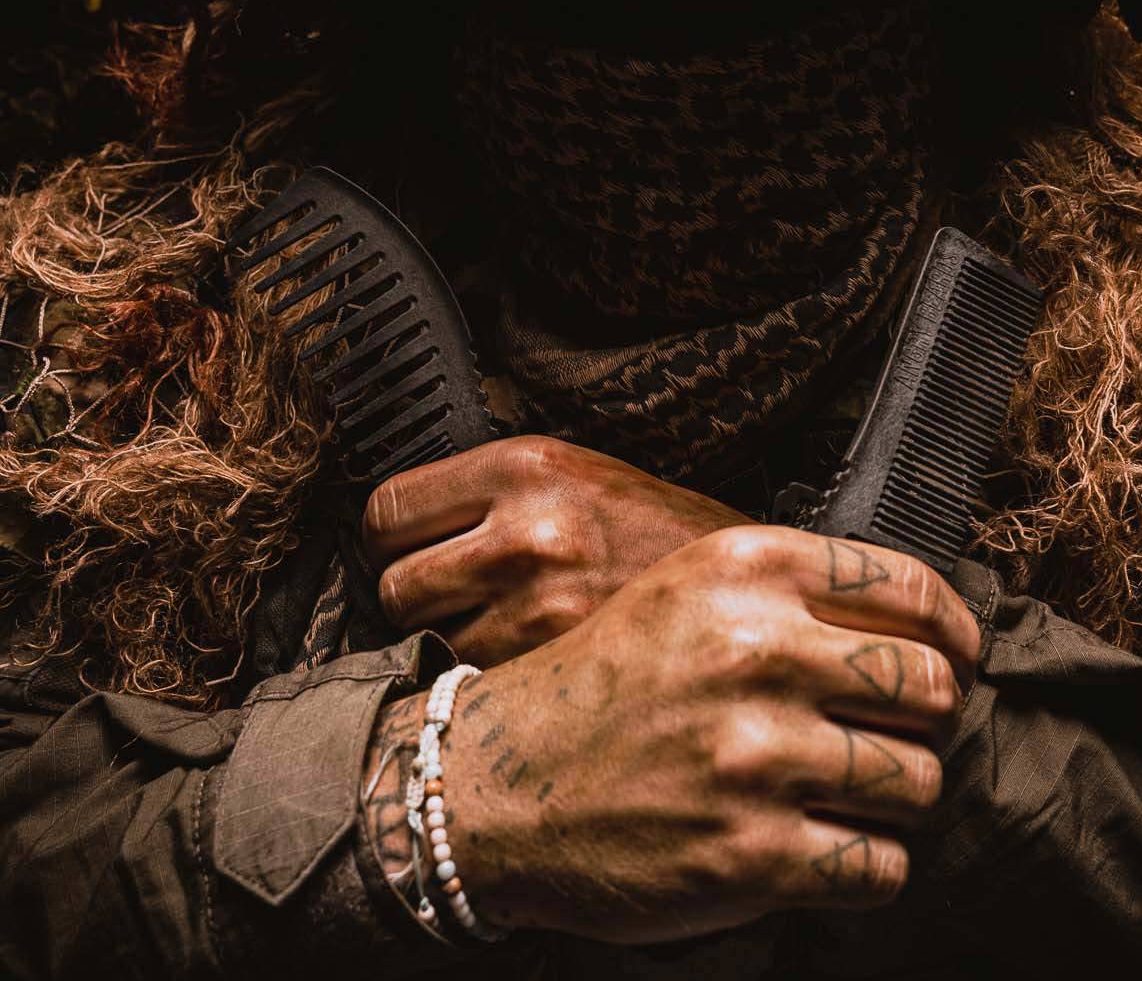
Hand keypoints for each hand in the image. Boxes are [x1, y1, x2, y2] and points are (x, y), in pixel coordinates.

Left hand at [362, 436, 750, 663]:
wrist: (750, 589)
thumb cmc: (662, 535)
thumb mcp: (582, 475)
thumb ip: (495, 492)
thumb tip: (407, 527)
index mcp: (527, 466)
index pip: (387, 508)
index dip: (388, 538)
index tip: (406, 549)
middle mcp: (526, 530)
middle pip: (392, 583)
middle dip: (411, 596)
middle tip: (450, 598)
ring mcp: (540, 605)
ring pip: (425, 642)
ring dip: (446, 642)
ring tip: (496, 628)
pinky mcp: (557, 667)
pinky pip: (471, 680)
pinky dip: (484, 677)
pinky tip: (522, 659)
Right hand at [363, 523, 980, 944]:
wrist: (499, 781)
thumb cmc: (604, 681)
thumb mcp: (686, 588)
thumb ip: (794, 588)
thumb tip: (922, 620)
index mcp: (746, 571)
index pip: (911, 589)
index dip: (954, 631)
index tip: (956, 657)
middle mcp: (756, 651)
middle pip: (930, 687)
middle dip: (930, 718)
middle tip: (900, 732)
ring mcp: (754, 757)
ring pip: (917, 782)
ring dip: (898, 796)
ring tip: (852, 792)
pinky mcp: (748, 855)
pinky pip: (879, 867)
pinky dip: (867, 864)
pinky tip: (825, 845)